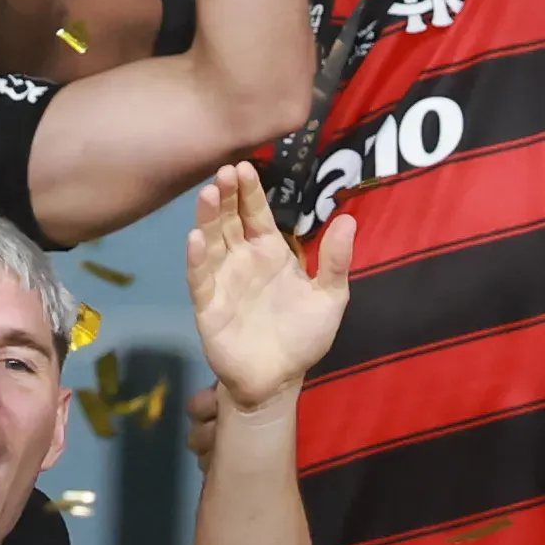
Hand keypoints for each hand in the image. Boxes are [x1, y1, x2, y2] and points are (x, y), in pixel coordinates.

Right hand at [184, 163, 351, 408]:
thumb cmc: (302, 336)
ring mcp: (222, 280)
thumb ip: (337, 261)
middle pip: (230, 220)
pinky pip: (200, 278)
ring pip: (211, 241)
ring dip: (207, 217)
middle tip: (224, 170)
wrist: (278, 379)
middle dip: (226, 195)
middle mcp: (242, 259)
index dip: (250, 190)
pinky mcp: (208, 305)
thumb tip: (349, 217)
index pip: (257, 213)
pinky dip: (196, 258)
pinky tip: (195, 238)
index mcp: (270, 252)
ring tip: (206, 193)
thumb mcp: (330, 297)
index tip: (246, 165)